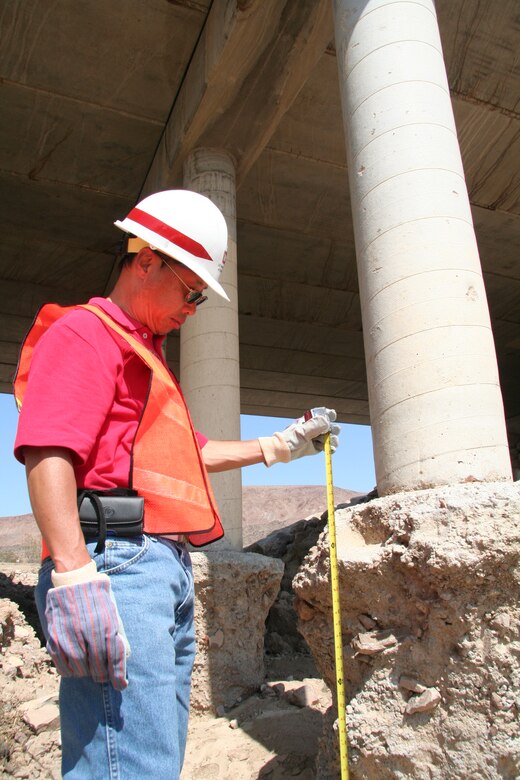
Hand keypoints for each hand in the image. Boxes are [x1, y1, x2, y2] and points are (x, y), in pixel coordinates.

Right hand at [45, 560, 129, 689]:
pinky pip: (62, 666)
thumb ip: (116, 636)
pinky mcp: (55, 639)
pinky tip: (75, 666)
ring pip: (80, 671)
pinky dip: (70, 671)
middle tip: (103, 675)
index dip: (119, 678)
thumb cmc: (98, 599)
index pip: (115, 661)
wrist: (74, 582)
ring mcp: (69, 638)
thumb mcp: (113, 614)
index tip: (121, 686)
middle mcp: (88, 635)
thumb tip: (123, 658)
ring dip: (86, 672)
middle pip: (97, 669)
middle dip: (102, 676)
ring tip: (89, 667)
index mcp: (106, 628)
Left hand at [258, 407, 340, 465]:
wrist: (282, 452)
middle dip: (333, 430)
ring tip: (328, 444)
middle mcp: (316, 428)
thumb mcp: (301, 432)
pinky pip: (328, 447)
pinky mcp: (317, 447)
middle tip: (328, 433)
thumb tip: (327, 421)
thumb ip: (314, 426)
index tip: (332, 417)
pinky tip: (331, 450)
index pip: (324, 414)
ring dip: (333, 440)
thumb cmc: (290, 439)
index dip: (330, 415)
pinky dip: (331, 448)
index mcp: (311, 420)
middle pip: (331, 426)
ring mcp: (317, 438)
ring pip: (331, 437)